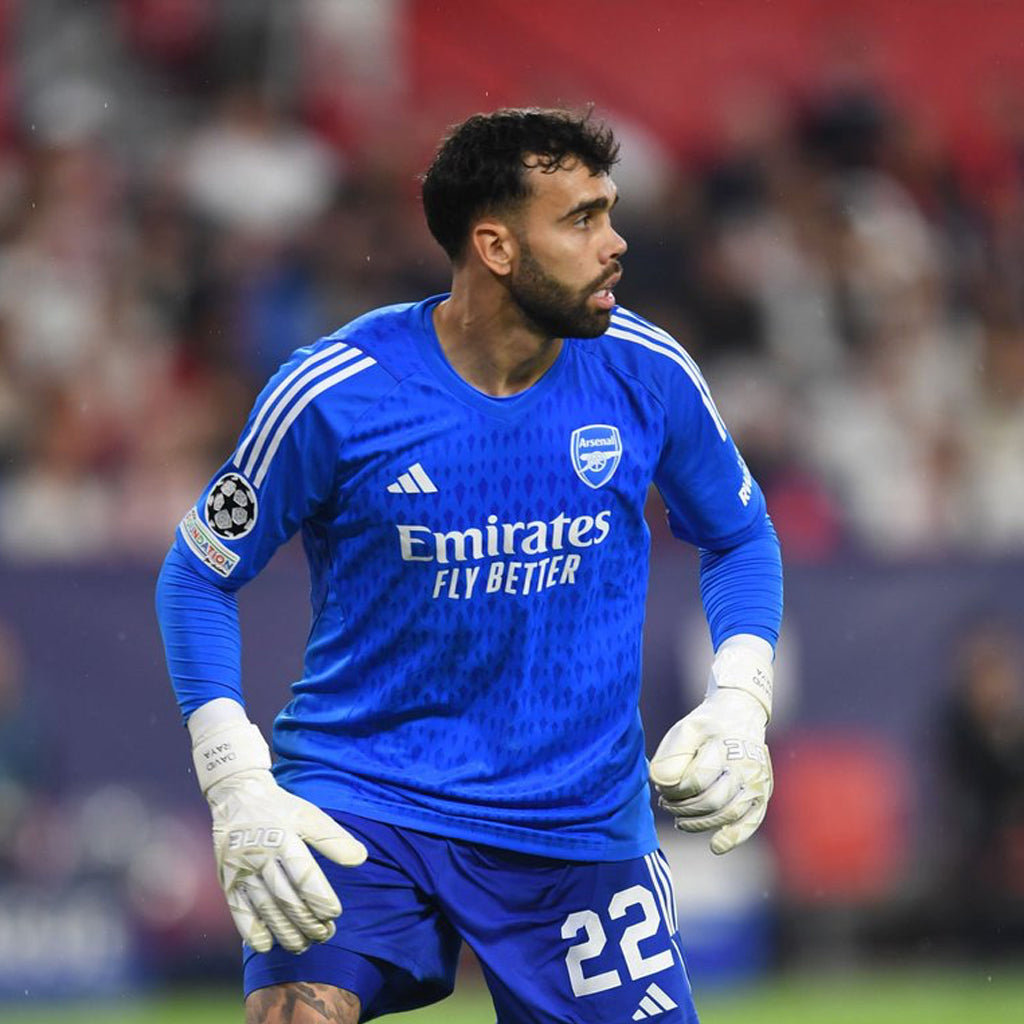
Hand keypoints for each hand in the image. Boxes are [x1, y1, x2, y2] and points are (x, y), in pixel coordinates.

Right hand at [190, 699, 366, 952]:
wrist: (236, 796)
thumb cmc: (280, 809)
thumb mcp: (309, 815)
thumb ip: (333, 839)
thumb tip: (361, 859)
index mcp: (283, 836)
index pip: (303, 873)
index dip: (319, 897)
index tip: (334, 913)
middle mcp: (260, 854)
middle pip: (285, 896)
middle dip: (307, 920)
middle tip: (326, 934)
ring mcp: (241, 869)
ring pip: (265, 907)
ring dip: (285, 930)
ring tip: (304, 944)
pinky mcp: (227, 879)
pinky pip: (238, 909)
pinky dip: (251, 930)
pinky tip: (266, 945)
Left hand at [649, 636, 773, 854]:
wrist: (740, 714)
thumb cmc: (707, 725)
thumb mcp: (685, 728)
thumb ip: (671, 755)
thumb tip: (660, 783)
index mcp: (727, 747)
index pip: (698, 780)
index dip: (676, 790)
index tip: (661, 788)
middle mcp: (747, 766)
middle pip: (713, 801)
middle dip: (684, 808)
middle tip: (665, 804)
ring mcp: (757, 782)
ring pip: (728, 814)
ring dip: (700, 823)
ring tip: (678, 820)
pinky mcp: (762, 794)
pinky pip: (751, 821)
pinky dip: (734, 837)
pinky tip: (715, 846)